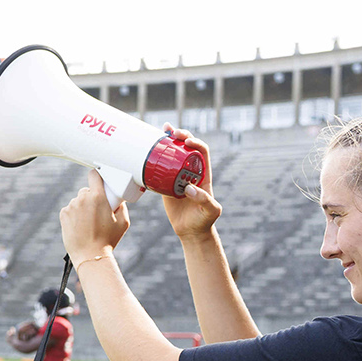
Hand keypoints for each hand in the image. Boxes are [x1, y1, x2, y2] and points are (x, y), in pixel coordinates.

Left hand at [61, 169, 129, 263]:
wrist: (90, 255)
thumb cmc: (108, 240)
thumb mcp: (123, 223)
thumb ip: (122, 207)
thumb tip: (119, 199)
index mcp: (98, 197)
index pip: (94, 175)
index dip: (97, 176)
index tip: (99, 180)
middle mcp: (83, 198)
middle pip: (86, 190)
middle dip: (92, 198)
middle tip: (98, 211)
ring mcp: (71, 206)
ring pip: (78, 201)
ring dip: (82, 207)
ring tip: (89, 223)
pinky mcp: (63, 214)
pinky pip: (70, 209)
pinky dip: (74, 214)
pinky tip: (80, 225)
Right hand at [159, 125, 221, 242]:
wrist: (190, 231)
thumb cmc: (204, 220)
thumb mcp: (210, 211)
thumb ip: (204, 199)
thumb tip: (189, 188)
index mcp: (203, 174)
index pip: (202, 152)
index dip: (196, 143)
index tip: (187, 142)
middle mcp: (191, 172)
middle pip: (187, 147)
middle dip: (181, 136)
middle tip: (173, 132)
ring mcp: (178, 177)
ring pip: (174, 153)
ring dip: (169, 140)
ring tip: (163, 129)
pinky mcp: (166, 184)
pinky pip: (161, 167)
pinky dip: (156, 157)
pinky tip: (150, 148)